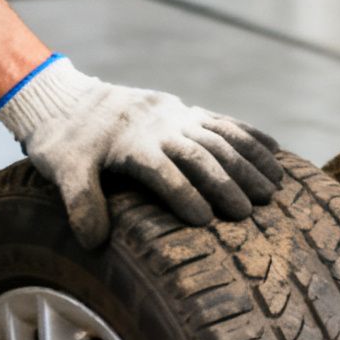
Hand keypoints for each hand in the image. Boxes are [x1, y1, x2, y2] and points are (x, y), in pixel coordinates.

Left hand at [0, 56, 284, 247]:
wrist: (65, 98)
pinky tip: (276, 153)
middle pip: (199, 154)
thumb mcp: (62, 170)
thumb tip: (93, 241)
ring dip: (249, 162)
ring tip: (273, 190)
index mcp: (128, 143)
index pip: (161, 170)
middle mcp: (158, 126)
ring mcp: (176, 115)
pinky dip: (252, 136)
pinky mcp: (186, 110)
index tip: (205, 220)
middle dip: (226, 182)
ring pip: (219, 137)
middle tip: (248, 212)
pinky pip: (224, 121)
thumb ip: (79, 202)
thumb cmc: (64, 143)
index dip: (182, 193)